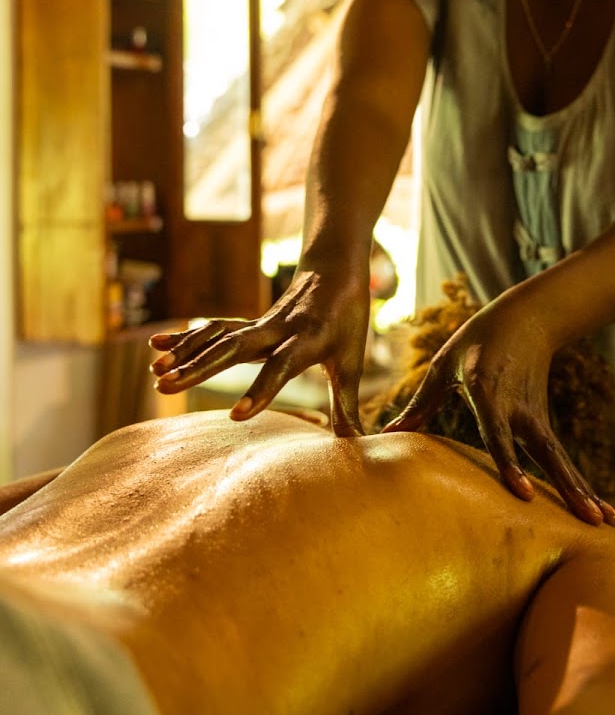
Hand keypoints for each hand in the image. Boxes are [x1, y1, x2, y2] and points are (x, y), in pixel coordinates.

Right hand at [149, 269, 370, 435]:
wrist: (334, 271)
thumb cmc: (347, 322)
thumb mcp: (351, 363)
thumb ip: (347, 406)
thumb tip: (358, 444)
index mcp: (306, 342)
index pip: (280, 369)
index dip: (261, 392)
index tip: (236, 416)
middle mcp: (277, 330)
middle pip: (234, 350)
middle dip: (200, 369)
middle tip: (165, 387)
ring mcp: (258, 324)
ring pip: (218, 337)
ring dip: (187, 353)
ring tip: (156, 373)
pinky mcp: (248, 323)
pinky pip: (213, 329)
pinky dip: (186, 337)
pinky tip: (156, 345)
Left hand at [382, 295, 614, 525]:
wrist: (526, 319)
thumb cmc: (475, 342)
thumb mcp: (444, 366)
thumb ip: (421, 404)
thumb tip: (388, 433)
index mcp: (490, 391)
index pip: (500, 434)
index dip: (511, 464)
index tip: (523, 493)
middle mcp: (519, 408)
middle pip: (544, 453)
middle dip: (563, 486)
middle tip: (586, 519)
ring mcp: (536, 416)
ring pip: (560, 459)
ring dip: (581, 491)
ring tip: (604, 523)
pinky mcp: (544, 423)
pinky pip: (562, 458)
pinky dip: (581, 483)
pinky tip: (600, 511)